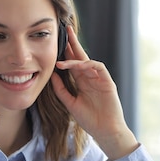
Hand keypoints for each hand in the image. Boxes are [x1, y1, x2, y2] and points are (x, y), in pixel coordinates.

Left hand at [51, 27, 139, 159]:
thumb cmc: (89, 120)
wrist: (105, 131)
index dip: (65, 53)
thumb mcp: (70, 103)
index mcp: (82, 82)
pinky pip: (97, 67)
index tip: (55, 43)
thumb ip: (61, 89)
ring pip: (87, 60)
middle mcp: (90, 78)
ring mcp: (100, 78)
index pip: (73, 64)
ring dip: (75, 56)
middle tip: (65, 29)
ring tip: (63, 52)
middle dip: (73, 43)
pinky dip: (86, 64)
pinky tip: (76, 65)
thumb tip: (51, 75)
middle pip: (81, 57)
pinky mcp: (107, 81)